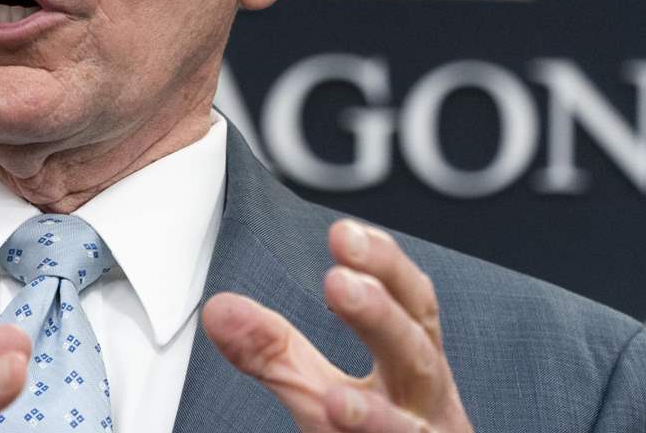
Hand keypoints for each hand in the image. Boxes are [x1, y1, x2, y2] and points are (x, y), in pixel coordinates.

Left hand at [201, 220, 472, 431]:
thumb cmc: (382, 432)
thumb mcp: (321, 389)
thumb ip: (274, 350)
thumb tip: (220, 309)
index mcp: (412, 360)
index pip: (409, 302)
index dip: (385, 266)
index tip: (346, 233)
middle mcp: (425, 398)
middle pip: (414, 351)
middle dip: (380, 316)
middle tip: (340, 283)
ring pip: (405, 425)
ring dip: (372, 411)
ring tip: (337, 397)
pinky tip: (341, 422)